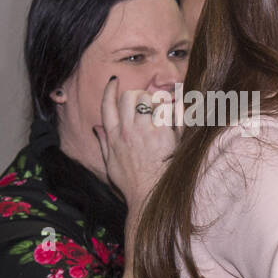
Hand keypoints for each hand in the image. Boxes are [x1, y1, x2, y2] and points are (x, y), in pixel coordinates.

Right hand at [95, 76, 181, 209]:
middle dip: (138, 94)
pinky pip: (174, 113)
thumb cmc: (131, 183)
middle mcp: (131, 130)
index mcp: (115, 136)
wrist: (149, 197)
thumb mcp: (110, 164)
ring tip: (162, 109)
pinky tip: (179, 105)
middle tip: (146, 101)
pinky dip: (178, 107)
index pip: (108, 104)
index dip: (110, 89)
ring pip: (153, 101)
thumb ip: (104, 143)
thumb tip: (97, 128)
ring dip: (158, 101)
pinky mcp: (170, 138)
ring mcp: (151, 132)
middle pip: (131, 96)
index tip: (115, 80)